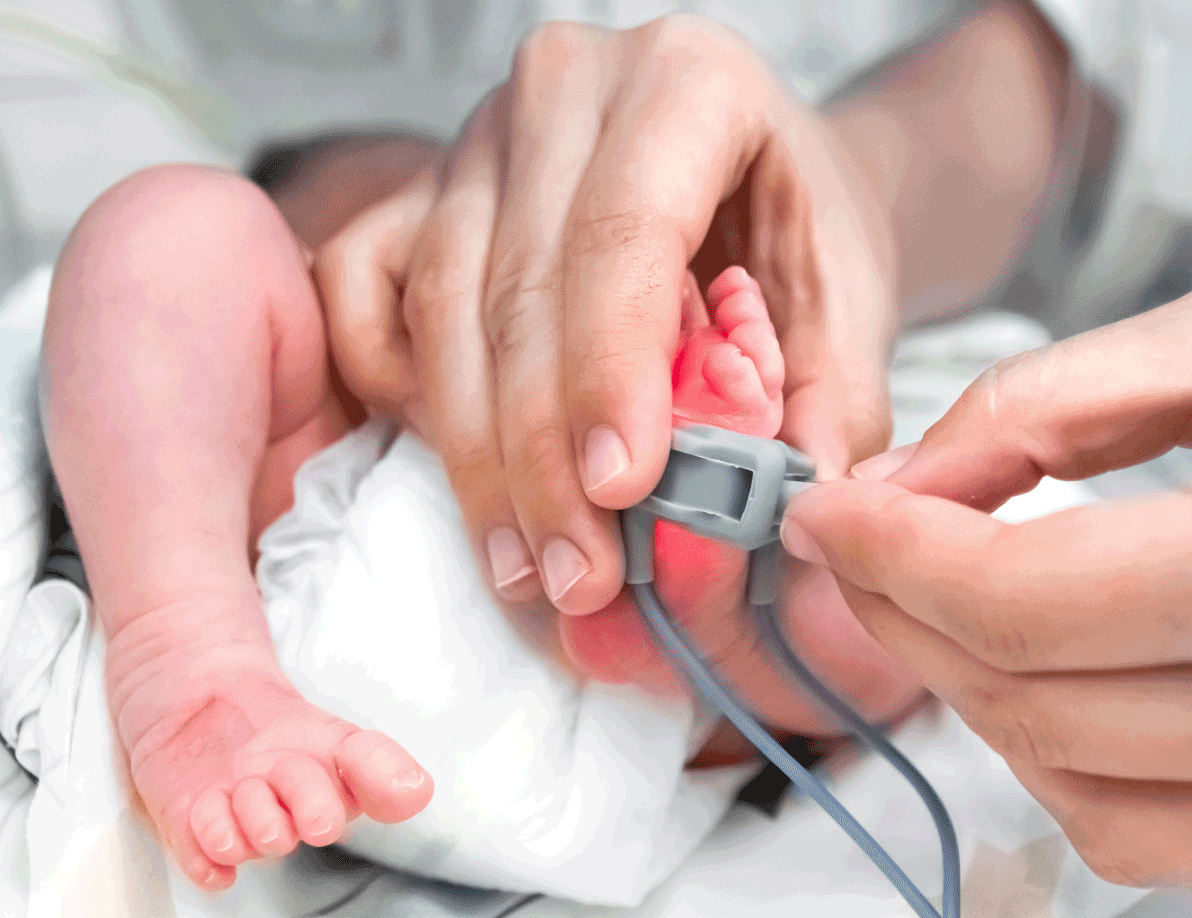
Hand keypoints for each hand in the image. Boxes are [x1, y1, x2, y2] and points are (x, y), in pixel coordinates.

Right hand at [315, 15, 897, 616]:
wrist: (759, 174)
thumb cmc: (800, 227)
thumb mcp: (847, 299)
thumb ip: (827, 400)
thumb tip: (786, 517)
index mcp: (686, 82)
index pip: (623, 234)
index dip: (610, 372)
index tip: (620, 492)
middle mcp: (564, 91)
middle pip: (519, 290)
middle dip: (543, 456)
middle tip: (579, 577)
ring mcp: (479, 141)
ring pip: (441, 309)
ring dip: (478, 457)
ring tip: (527, 566)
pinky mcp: (423, 193)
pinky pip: (361, 293)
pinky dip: (393, 387)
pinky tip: (458, 461)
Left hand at [781, 296, 1191, 887]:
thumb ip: (1064, 404)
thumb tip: (912, 479)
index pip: (1027, 599)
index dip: (893, 553)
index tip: (827, 511)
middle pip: (1033, 698)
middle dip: (902, 611)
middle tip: (851, 539)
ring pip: (1080, 788)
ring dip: (966, 688)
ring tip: (922, 594)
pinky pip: (1146, 835)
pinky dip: (1056, 759)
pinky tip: (1032, 668)